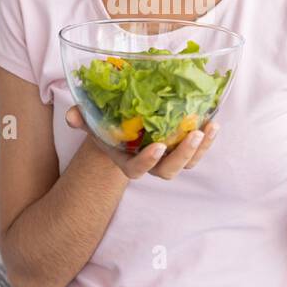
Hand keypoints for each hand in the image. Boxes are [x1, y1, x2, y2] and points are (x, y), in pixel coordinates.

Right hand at [65, 104, 219, 180]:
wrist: (124, 126)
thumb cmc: (107, 125)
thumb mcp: (93, 121)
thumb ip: (82, 119)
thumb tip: (72, 115)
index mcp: (128, 162)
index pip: (137, 170)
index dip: (148, 162)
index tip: (158, 146)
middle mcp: (151, 164)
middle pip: (169, 171)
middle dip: (182, 155)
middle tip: (193, 134)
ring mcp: (169, 158)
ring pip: (188, 163)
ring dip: (201, 148)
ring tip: (210, 127)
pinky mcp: (183, 148)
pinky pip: (199, 150)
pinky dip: (208, 139)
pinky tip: (214, 122)